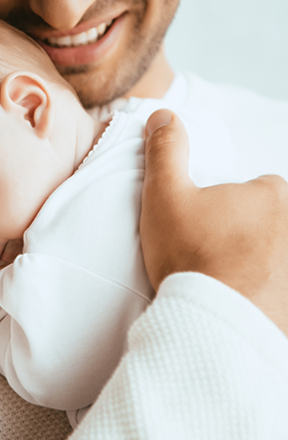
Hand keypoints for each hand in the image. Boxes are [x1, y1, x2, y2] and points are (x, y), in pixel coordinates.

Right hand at [140, 109, 287, 335]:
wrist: (213, 324)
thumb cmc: (190, 256)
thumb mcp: (164, 196)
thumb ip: (166, 151)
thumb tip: (163, 115)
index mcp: (271, 195)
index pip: (253, 190)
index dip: (224, 208)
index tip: (204, 228)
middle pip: (267, 221)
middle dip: (245, 233)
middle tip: (212, 255)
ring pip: (276, 252)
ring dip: (258, 261)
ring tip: (225, 280)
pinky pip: (280, 284)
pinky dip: (268, 288)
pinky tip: (244, 299)